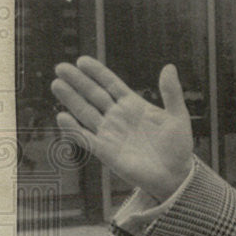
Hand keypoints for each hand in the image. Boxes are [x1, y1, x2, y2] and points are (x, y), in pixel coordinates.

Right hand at [51, 57, 193, 202]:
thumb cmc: (178, 146)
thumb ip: (172, 92)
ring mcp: (110, 133)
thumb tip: (169, 66)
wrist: (175, 175)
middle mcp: (118, 117)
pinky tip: (62, 116)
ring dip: (71, 99)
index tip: (82, 60)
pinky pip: (86, 138)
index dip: (97, 72)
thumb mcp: (178, 116)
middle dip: (78, 81)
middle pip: (94, 95)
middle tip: (61, 67)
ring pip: (86, 112)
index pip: (111, 84)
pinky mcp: (106, 152)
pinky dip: (74, 128)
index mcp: (134, 105)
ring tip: (57, 84)